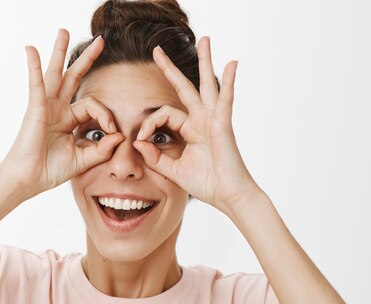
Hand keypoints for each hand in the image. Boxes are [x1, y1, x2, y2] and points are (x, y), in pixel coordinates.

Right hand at [0, 29, 123, 199]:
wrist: (29, 180)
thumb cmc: (49, 171)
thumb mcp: (82, 159)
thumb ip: (101, 149)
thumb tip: (119, 136)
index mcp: (67, 120)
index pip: (93, 106)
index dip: (106, 115)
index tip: (114, 132)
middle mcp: (57, 109)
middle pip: (73, 77)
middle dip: (86, 59)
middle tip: (100, 41)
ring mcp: (45, 106)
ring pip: (55, 73)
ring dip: (60, 52)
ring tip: (64, 31)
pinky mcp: (35, 108)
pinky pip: (36, 83)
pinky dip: (33, 66)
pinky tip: (31, 49)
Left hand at [133, 36, 262, 215]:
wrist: (227, 195)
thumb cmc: (206, 183)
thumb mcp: (173, 169)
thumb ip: (155, 157)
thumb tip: (138, 143)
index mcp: (190, 129)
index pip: (164, 114)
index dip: (149, 124)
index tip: (140, 139)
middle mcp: (201, 120)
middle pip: (185, 87)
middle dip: (171, 69)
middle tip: (157, 50)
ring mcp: (213, 119)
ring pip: (207, 84)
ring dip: (205, 61)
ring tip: (205, 40)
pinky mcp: (223, 124)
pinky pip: (225, 99)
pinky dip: (229, 81)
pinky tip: (232, 63)